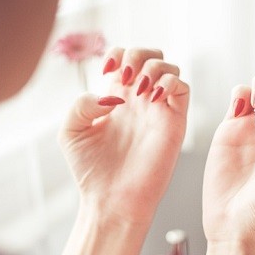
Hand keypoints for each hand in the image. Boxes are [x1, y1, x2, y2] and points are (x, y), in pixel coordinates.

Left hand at [59, 48, 188, 224]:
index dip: (118, 53)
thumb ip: (82, 104)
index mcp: (116, 99)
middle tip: (126, 75)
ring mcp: (158, 111)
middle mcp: (139, 102)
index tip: (108, 70)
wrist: (112, 201)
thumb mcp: (71, 131)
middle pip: (150, 56)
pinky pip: (183, 88)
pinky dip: (170, 82)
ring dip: (154, 67)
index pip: (124, 58)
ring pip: (169, 68)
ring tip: (139, 89)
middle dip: (139, 54)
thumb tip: (113, 93)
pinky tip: (153, 97)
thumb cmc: (91, 172)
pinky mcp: (174, 123)